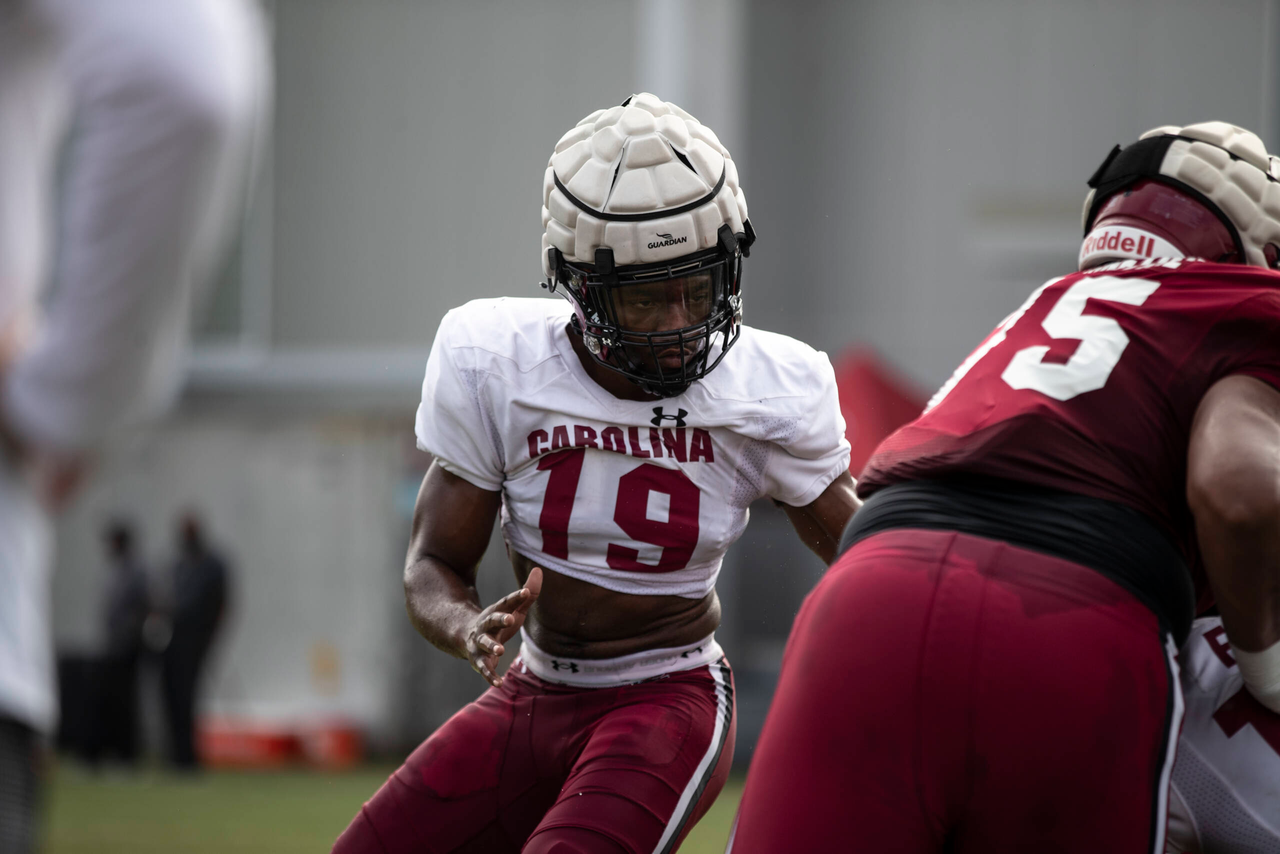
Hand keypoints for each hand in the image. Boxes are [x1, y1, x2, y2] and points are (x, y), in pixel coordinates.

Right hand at [465, 566, 541, 687]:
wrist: (468, 638)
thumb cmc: (499, 622)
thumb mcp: (515, 609)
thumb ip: (528, 594)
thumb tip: (539, 570)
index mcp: (496, 612)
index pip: (507, 603)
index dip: (516, 597)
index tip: (526, 591)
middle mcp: (486, 626)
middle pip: (492, 620)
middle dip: (500, 619)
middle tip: (510, 619)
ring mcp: (480, 643)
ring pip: (484, 644)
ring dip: (492, 647)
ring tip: (501, 650)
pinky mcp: (478, 661)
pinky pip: (484, 668)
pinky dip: (490, 676)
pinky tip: (498, 683)